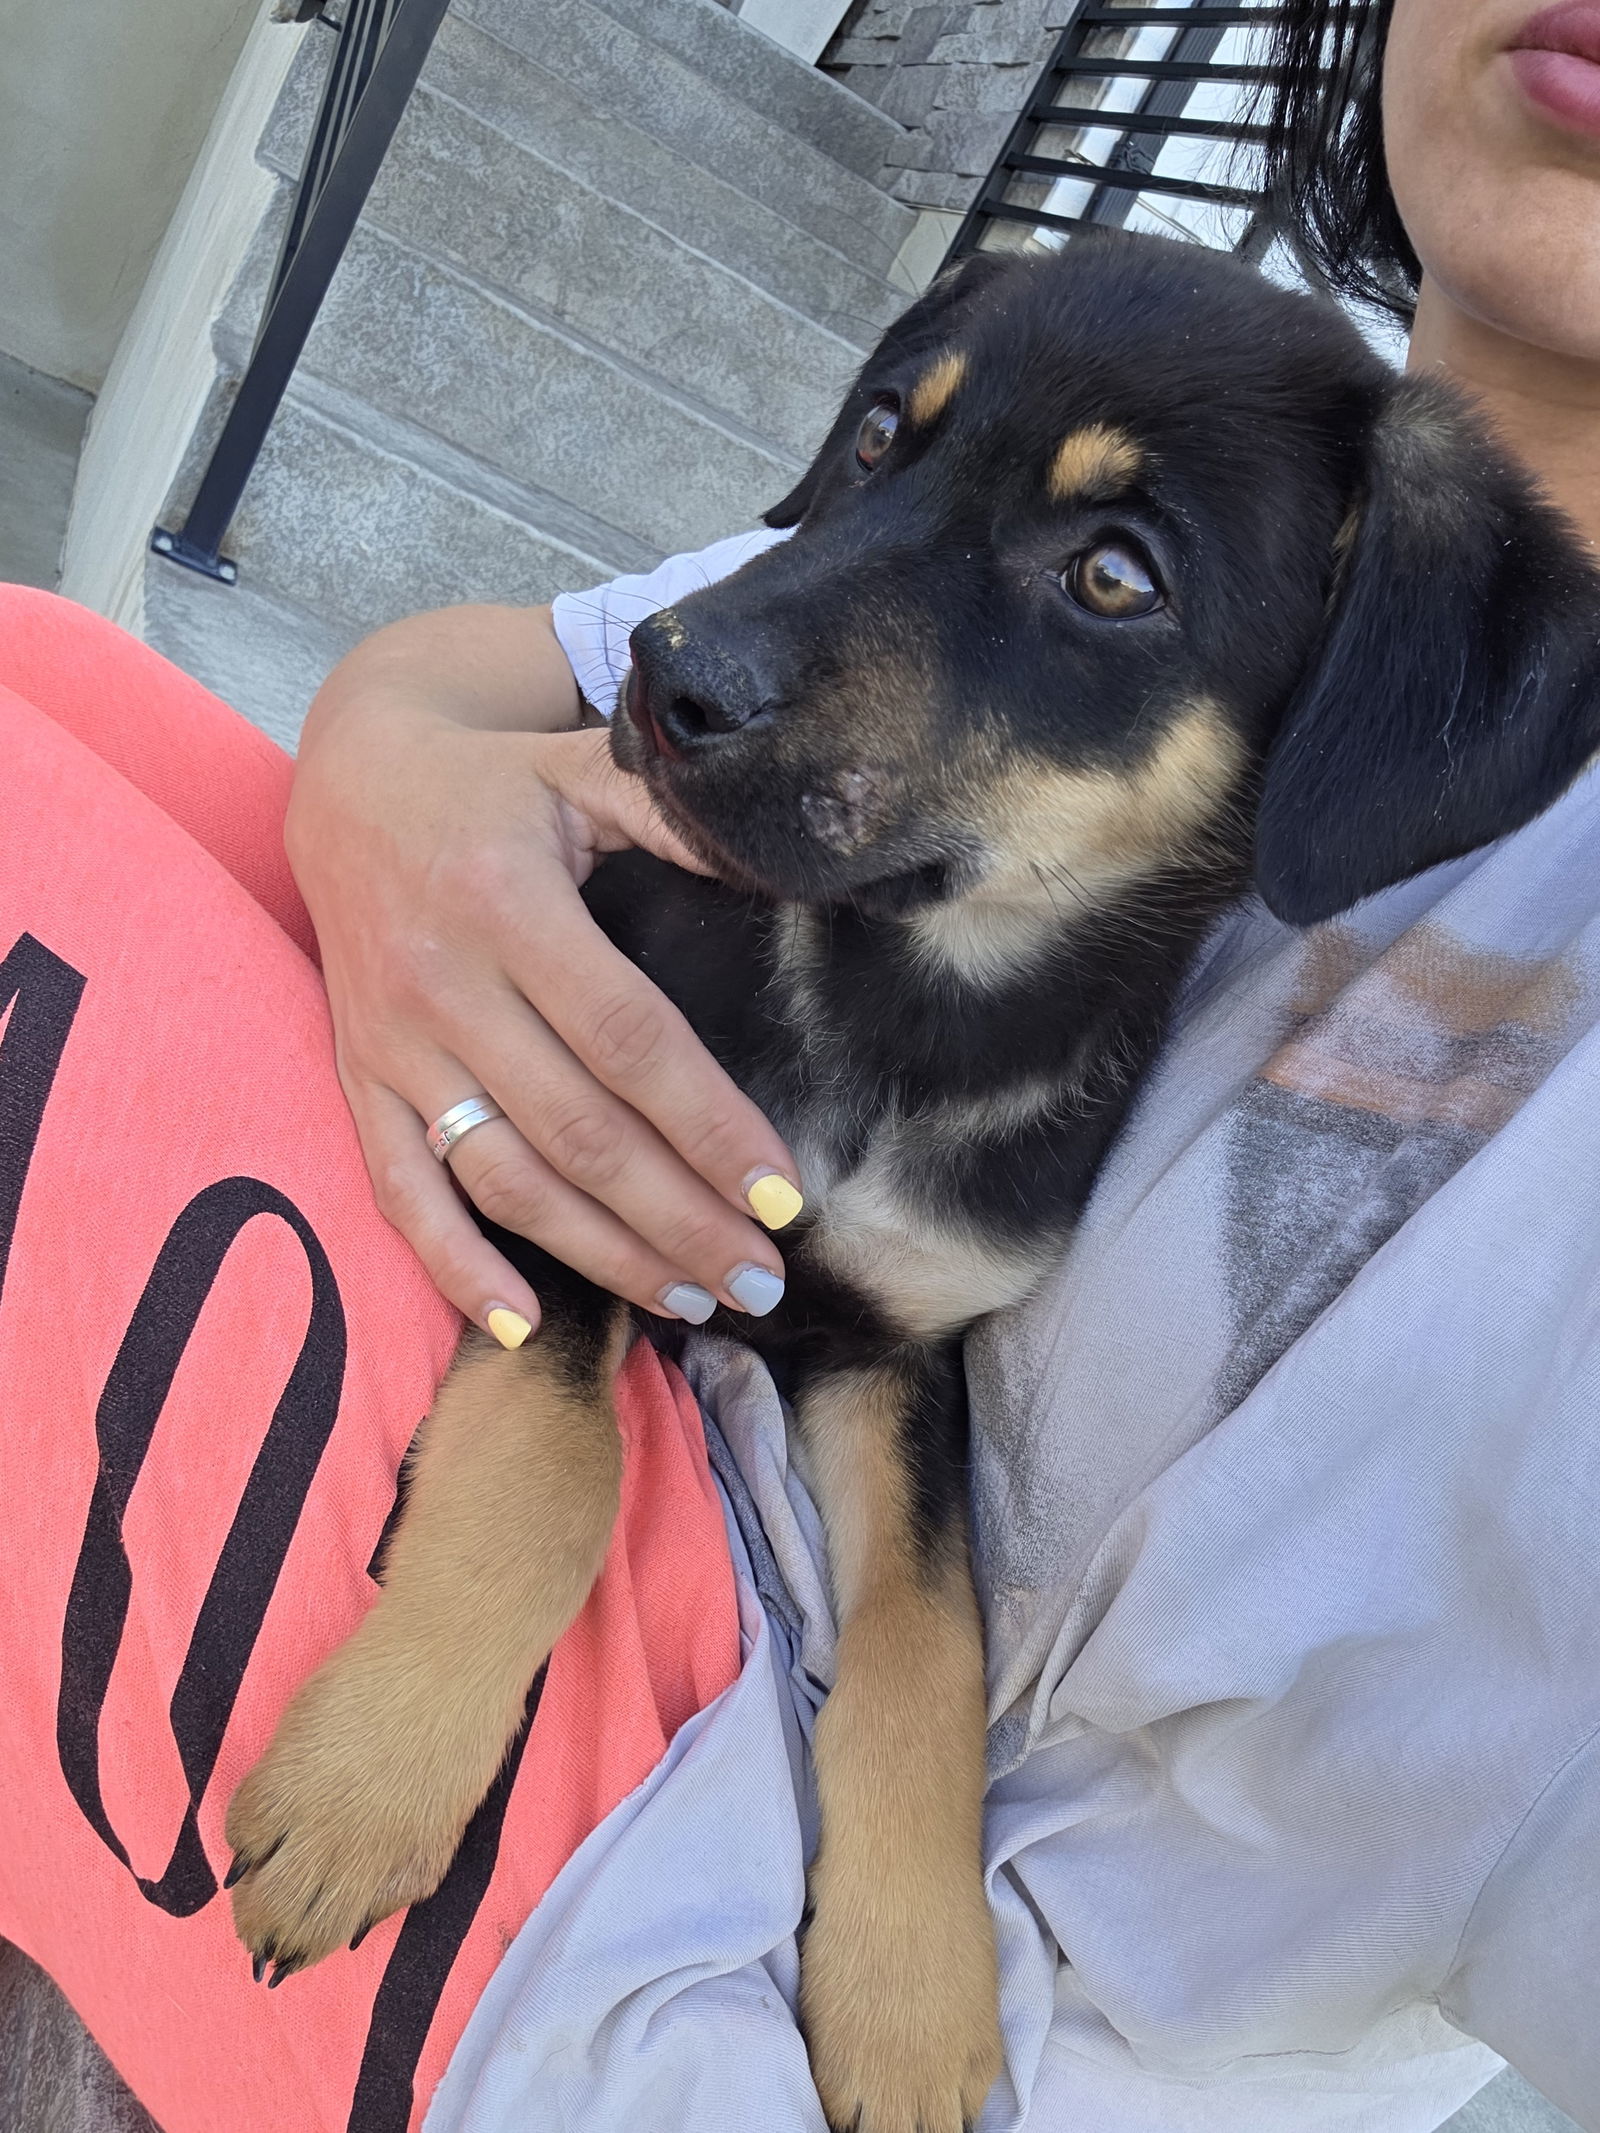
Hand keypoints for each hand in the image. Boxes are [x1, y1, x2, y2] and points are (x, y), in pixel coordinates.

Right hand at [286, 606, 798, 1337]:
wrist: (347, 781)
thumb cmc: (491, 784)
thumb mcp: (579, 769)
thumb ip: (674, 816)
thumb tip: (783, 858)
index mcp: (511, 905)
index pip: (629, 1040)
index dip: (708, 1125)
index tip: (781, 1196)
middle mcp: (445, 985)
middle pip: (580, 1131)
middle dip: (678, 1219)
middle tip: (761, 1280)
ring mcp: (394, 1044)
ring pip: (504, 1176)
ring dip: (600, 1255)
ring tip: (691, 1301)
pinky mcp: (358, 1080)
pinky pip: (399, 1190)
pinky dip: (454, 1264)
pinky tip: (521, 1323)